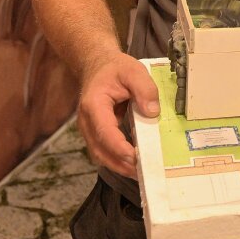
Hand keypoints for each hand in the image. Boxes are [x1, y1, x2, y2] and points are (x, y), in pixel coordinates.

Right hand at [77, 53, 159, 178]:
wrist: (98, 66)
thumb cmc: (115, 69)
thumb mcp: (134, 71)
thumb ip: (144, 89)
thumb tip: (152, 112)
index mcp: (94, 104)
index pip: (104, 131)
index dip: (118, 147)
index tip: (135, 157)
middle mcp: (87, 121)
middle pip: (100, 150)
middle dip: (120, 164)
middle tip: (143, 171)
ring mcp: (89, 129)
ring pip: (100, 155)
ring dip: (119, 166)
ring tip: (141, 172)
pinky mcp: (96, 133)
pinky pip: (104, 151)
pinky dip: (117, 160)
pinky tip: (134, 163)